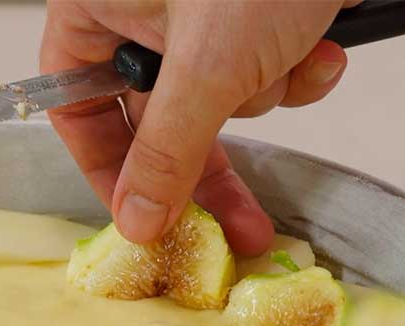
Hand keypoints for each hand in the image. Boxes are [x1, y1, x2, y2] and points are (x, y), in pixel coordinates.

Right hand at [41, 0, 357, 254]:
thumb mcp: (207, 64)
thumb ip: (166, 151)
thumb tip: (136, 220)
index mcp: (100, 7)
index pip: (79, 109)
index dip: (110, 171)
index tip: (144, 219)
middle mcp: (144, 12)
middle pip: (158, 119)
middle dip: (212, 161)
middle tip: (237, 225)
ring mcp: (202, 15)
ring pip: (219, 100)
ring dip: (266, 92)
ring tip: (292, 53)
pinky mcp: (254, 15)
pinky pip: (264, 72)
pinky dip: (298, 69)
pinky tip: (324, 44)